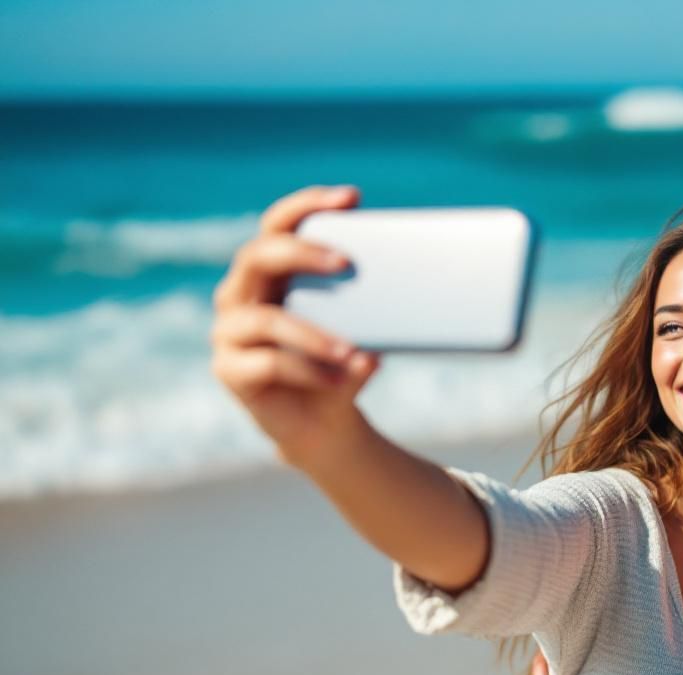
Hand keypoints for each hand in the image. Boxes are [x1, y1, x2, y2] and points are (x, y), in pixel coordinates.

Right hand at [211, 185, 378, 463]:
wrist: (325, 424)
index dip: (307, 205)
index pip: (279, 224)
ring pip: (266, 320)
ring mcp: (229, 332)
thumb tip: (407, 287)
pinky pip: (267, 364)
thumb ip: (372, 305)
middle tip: (346, 263)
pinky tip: (342, 377)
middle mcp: (241, 293)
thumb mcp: (361, 329)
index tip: (351, 197)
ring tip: (354, 350)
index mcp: (270, 271)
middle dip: (302, 253)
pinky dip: (310, 369)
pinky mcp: (229, 371)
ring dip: (314, 334)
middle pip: (258, 255)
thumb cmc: (342, 362)